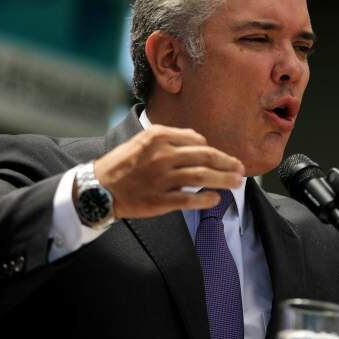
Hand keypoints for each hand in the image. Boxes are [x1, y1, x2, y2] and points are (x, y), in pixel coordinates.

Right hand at [90, 124, 244, 218]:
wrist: (98, 188)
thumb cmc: (124, 164)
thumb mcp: (143, 140)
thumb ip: (171, 138)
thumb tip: (200, 141)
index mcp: (158, 138)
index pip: (197, 141)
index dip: (215, 151)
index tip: (224, 158)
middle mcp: (161, 156)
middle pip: (205, 157)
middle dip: (227, 163)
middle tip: (240, 168)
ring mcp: (161, 179)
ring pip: (201, 177)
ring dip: (223, 180)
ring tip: (237, 183)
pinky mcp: (159, 200)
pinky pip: (188, 199)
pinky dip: (205, 200)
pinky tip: (216, 200)